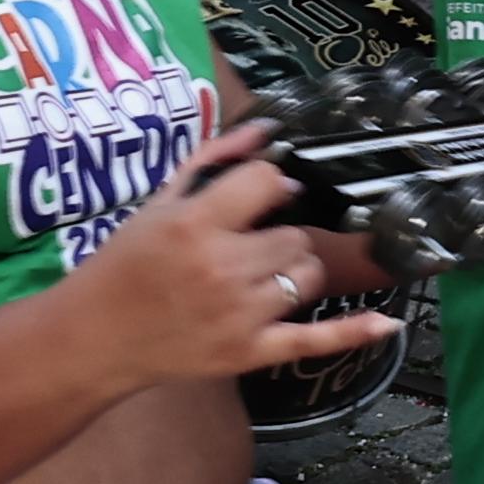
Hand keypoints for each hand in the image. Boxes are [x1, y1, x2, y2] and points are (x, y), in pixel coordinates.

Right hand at [88, 124, 401, 384]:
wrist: (95, 335)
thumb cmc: (125, 263)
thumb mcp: (158, 201)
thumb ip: (213, 160)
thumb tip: (269, 131)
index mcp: (195, 225)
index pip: (268, 182)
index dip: (269, 184)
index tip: (258, 196)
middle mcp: (222, 269)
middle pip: (294, 235)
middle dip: (277, 235)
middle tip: (246, 245)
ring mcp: (240, 315)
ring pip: (306, 275)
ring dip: (291, 270)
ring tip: (256, 277)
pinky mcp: (250, 352)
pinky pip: (315, 339)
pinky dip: (354, 331)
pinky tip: (388, 325)